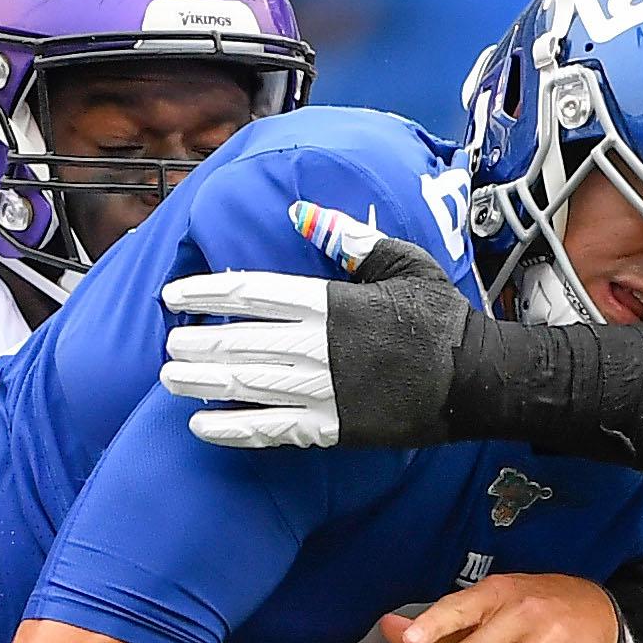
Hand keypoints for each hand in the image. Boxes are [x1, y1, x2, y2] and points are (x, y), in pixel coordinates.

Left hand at [160, 201, 470, 449]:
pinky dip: (233, 428)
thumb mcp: (402, 262)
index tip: (174, 297)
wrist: (474, 378)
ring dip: (202, 381)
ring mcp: (322, 390)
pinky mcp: (333, 427)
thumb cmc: (439, 317)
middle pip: (239, 341)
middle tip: (168, 345)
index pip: (251, 292)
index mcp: (329, 301)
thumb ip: (349, 240)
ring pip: (246, 383)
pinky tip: (202, 426)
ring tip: (171, 379)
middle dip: (196, 342)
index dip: (206, 293)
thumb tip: (300, 214)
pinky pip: (271, 429)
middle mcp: (317, 345)